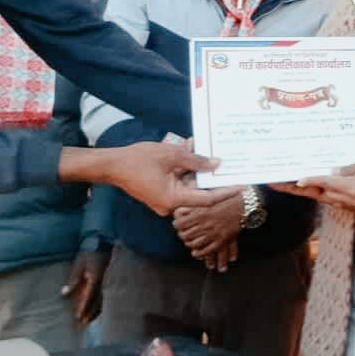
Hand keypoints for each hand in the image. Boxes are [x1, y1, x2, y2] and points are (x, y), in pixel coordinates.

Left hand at [61, 250, 108, 324]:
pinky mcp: (107, 279)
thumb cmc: (89, 251)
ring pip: (102, 300)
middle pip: (97, 302)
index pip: (88, 297)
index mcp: (95, 278)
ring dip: (95, 311)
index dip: (83, 308)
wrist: (103, 240)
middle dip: (90, 313)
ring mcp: (106, 281)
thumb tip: (65, 293)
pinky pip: (104, 295)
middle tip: (83, 323)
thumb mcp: (79, 263)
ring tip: (89, 319)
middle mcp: (102, 282)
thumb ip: (74, 279)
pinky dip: (100, 304)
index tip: (78, 318)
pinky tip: (97, 308)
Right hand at [90, 141, 236, 216]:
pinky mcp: (160, 194)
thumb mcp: (171, 155)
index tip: (242, 186)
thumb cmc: (138, 160)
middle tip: (230, 164)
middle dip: (210, 175)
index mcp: (174, 200)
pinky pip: (178, 183)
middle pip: (198, 192)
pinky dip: (185, 170)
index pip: (207, 199)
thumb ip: (195, 160)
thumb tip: (216, 164)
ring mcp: (165, 201)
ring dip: (196, 169)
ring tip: (206, 150)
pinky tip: (190, 150)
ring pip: (188, 185)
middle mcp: (170, 205)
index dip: (226, 192)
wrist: (111, 165)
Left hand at [174, 190, 243, 272]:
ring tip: (190, 243)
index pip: (179, 223)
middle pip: (185, 235)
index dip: (177, 225)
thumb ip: (196, 194)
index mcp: (200, 211)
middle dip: (183, 236)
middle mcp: (204, 223)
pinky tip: (197, 252)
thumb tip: (186, 189)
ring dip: (190, 244)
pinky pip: (206, 251)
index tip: (178, 224)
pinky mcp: (221, 240)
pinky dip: (200, 253)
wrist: (245, 204)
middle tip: (183, 235)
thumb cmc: (229, 196)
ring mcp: (213, 232)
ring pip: (194, 244)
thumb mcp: (210, 193)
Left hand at [281, 152, 354, 211]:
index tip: (292, 179)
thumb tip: (333, 172)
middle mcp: (354, 200)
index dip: (307, 181)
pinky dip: (330, 195)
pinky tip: (322, 188)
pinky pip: (343, 201)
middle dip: (301, 191)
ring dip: (313, 193)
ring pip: (330, 200)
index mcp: (354, 189)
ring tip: (295, 186)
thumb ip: (348, 168)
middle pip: (321, 196)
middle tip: (281, 184)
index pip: (324, 184)